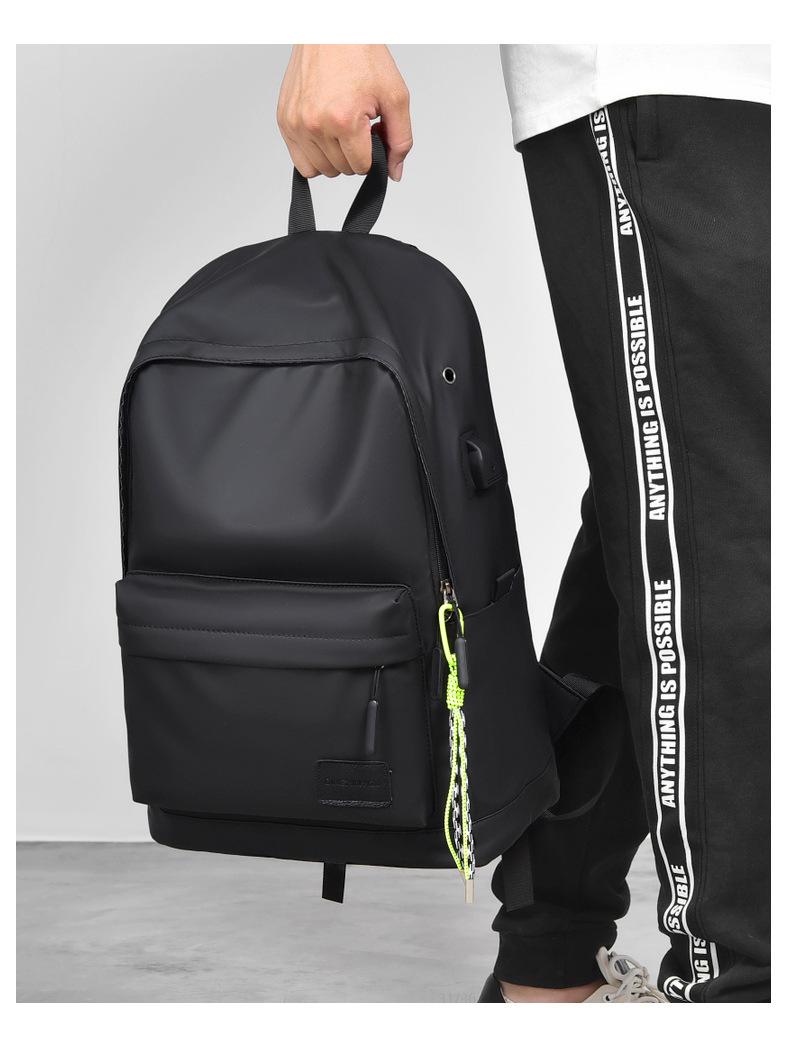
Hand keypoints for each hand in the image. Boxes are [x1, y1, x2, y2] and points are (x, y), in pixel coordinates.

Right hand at [277, 45, 412, 180]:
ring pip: (321, 170)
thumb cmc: (361, 55)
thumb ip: (400, 140)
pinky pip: (300, 163)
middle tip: (357, 123)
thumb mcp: (395, 96)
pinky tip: (325, 135)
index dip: (372, 152)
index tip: (370, 129)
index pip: (362, 167)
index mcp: (342, 120)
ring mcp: (295, 124)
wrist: (331, 29)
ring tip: (340, 127)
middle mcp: (314, 124)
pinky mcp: (284, 121)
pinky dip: (315, 156)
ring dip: (335, 156)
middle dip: (354, 152)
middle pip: (342, 170)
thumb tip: (394, 173)